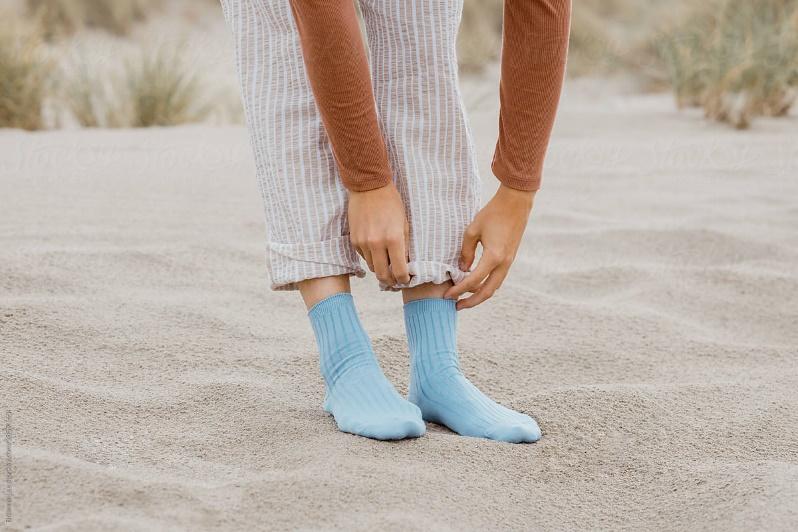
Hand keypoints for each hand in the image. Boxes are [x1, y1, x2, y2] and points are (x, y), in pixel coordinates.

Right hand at [348, 182, 410, 285]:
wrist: (368, 187)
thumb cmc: (391, 203)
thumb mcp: (404, 224)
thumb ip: (404, 246)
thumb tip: (405, 264)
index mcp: (393, 239)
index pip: (399, 270)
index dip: (404, 279)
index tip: (406, 280)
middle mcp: (377, 243)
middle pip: (382, 275)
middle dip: (390, 281)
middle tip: (395, 281)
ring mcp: (363, 243)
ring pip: (372, 267)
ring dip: (380, 269)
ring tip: (387, 265)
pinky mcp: (354, 240)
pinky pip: (364, 256)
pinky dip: (371, 257)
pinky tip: (377, 250)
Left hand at [444, 185, 534, 309]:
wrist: (516, 203)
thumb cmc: (493, 213)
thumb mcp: (472, 230)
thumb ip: (466, 252)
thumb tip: (463, 268)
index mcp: (493, 257)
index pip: (473, 281)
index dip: (459, 290)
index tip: (447, 295)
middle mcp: (504, 263)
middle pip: (487, 291)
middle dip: (471, 302)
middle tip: (456, 306)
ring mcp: (509, 262)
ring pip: (494, 287)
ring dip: (480, 295)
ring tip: (465, 299)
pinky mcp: (510, 258)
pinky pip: (498, 278)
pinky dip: (487, 285)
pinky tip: (476, 284)